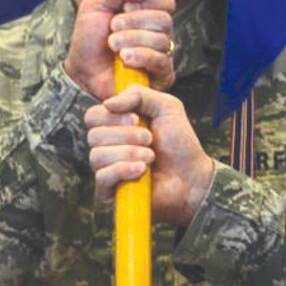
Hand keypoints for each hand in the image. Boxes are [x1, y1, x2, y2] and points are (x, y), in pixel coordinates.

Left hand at [64, 0, 174, 101]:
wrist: (81, 70)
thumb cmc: (89, 39)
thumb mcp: (97, 5)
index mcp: (147, 14)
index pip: (166, 2)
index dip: (147, 1)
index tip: (125, 5)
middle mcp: (158, 33)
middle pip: (164, 20)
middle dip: (134, 21)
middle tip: (113, 27)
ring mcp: (160, 55)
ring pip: (161, 40)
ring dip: (132, 39)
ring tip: (113, 45)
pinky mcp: (160, 76)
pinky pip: (161, 61)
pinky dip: (141, 56)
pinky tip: (124, 58)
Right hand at [86, 85, 214, 225]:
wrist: (192, 176)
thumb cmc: (180, 144)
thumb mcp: (166, 107)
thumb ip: (138, 94)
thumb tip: (108, 103)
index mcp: (115, 125)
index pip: (93, 116)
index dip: (112, 116)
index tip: (137, 119)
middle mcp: (107, 146)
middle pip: (94, 135)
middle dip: (126, 135)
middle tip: (149, 139)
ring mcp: (107, 169)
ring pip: (97, 155)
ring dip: (129, 153)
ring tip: (150, 157)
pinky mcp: (109, 191)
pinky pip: (102, 176)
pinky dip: (124, 170)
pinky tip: (142, 170)